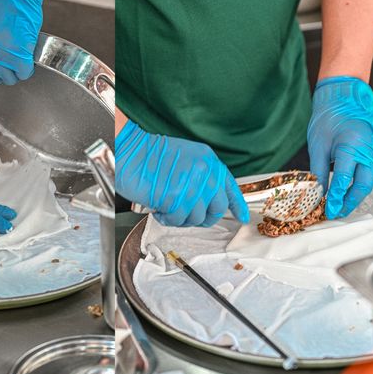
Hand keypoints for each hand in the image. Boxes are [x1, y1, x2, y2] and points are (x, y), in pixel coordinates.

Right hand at [115, 120, 248, 227]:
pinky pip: (178, 220)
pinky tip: (159, 208)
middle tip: (188, 217)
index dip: (236, 206)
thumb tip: (206, 200)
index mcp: (209, 161)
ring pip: (196, 218)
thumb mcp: (186, 159)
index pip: (229, 187)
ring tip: (166, 207)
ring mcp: (193, 186)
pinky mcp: (177, 198)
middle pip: (217, 209)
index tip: (241, 217)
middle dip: (204, 218)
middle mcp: (206, 173)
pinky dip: (167, 219)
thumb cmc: (151, 156)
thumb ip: (201, 176)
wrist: (131, 152)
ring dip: (180, 218)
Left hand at [308, 76, 372, 219]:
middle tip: (336, 213)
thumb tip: (318, 193)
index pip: (343, 178)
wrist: (344, 99)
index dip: (335, 197)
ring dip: (354, 197)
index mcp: (351, 145)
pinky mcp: (370, 154)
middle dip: (349, 202)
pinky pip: (366, 175)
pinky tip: (345, 195)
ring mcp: (371, 152)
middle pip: (362, 184)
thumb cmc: (329, 117)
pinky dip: (356, 187)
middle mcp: (366, 150)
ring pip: (367, 182)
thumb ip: (319, 170)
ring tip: (339, 208)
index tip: (327, 210)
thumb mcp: (318, 145)